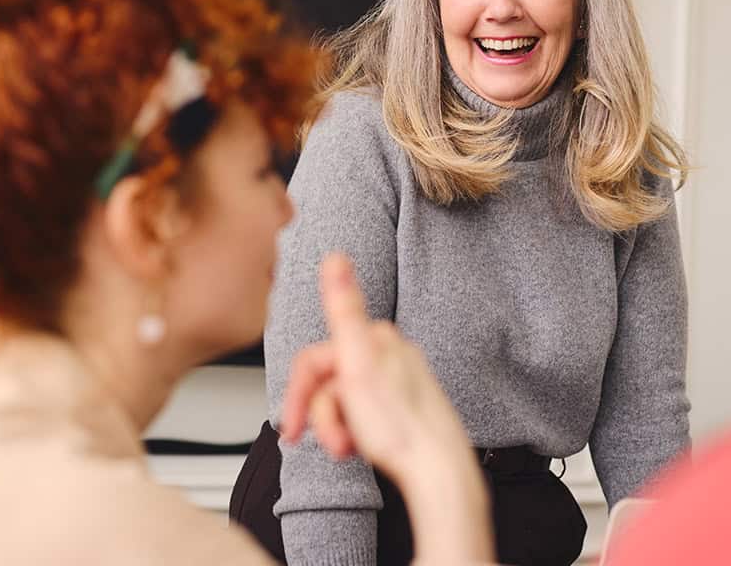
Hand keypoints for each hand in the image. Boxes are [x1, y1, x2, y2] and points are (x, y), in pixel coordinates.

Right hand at [280, 252, 495, 563]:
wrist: (439, 474)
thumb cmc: (401, 428)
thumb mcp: (359, 365)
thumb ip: (344, 308)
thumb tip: (336, 256)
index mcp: (377, 339)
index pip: (315, 359)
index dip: (298, 395)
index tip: (292, 428)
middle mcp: (389, 355)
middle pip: (329, 382)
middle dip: (324, 417)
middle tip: (335, 445)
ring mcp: (397, 383)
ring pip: (344, 401)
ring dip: (338, 429)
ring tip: (351, 449)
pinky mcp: (402, 409)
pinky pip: (363, 416)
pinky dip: (355, 433)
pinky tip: (365, 447)